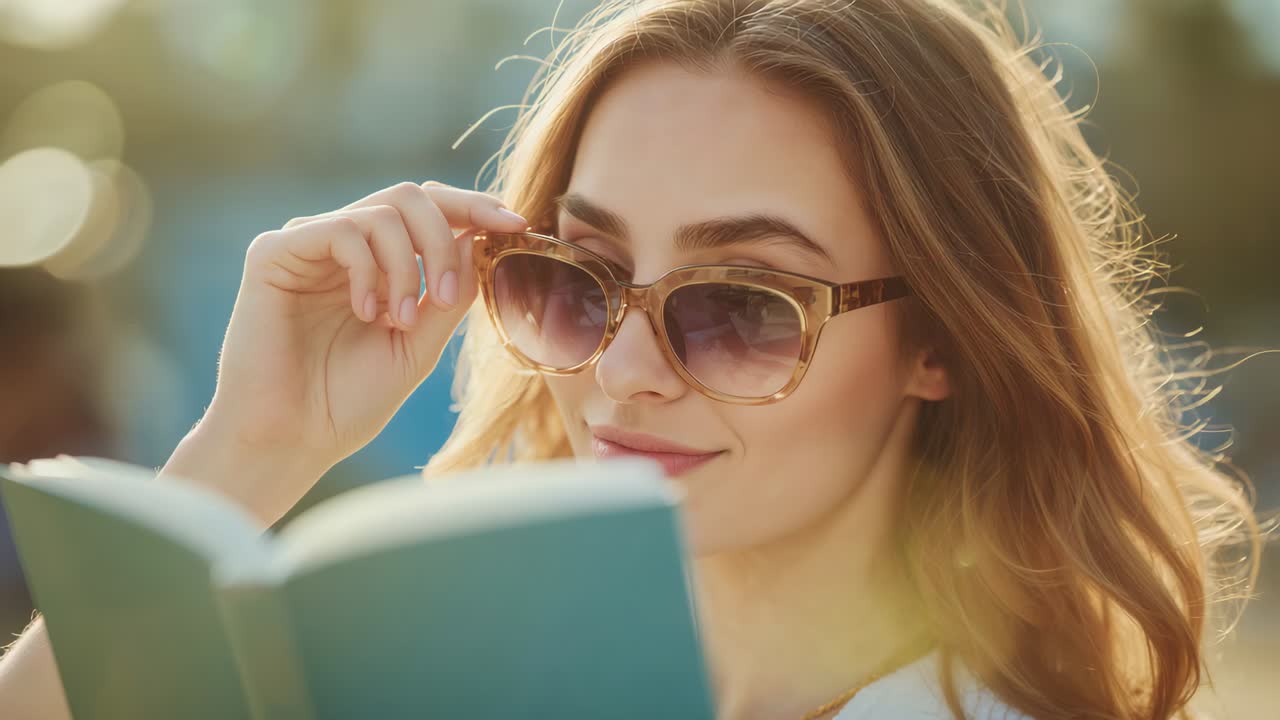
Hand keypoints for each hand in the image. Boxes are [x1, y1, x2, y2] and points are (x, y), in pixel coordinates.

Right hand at [203, 180, 526, 497]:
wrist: (292, 439)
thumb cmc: (348, 401)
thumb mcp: (419, 346)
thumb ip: (450, 295)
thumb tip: (480, 236)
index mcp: (376, 262)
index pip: (429, 210)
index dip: (473, 208)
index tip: (515, 224)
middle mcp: (341, 244)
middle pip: (411, 197)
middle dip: (446, 239)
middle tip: (450, 295)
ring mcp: (307, 245)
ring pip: (382, 210)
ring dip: (409, 265)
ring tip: (401, 319)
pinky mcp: (273, 253)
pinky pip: (341, 230)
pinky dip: (369, 269)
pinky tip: (367, 312)